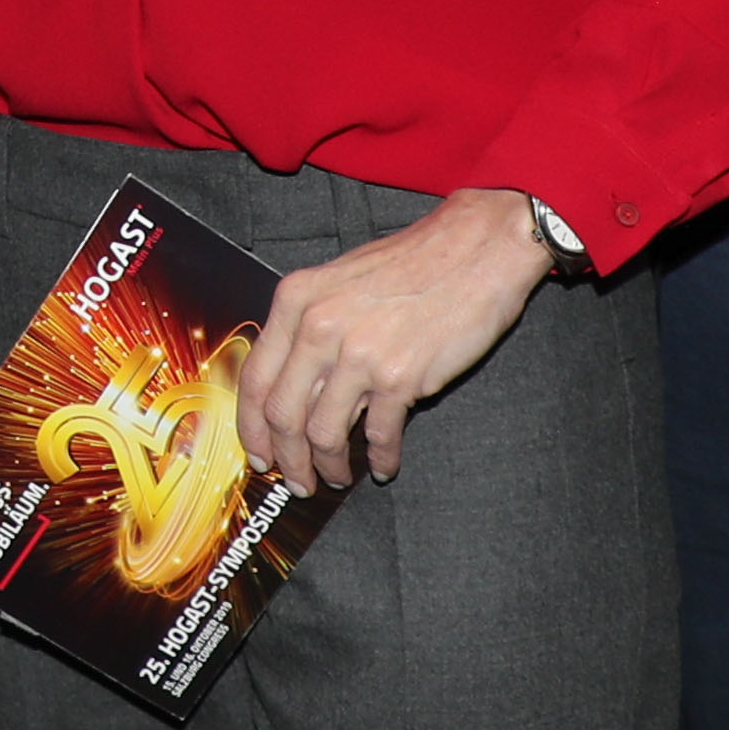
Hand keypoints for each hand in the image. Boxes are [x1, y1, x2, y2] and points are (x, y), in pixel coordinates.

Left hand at [237, 191, 558, 491]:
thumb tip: (293, 386)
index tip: (260, 454)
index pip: (255, 380)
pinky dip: (380, 458)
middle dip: (287, 459)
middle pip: (283, 416)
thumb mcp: (340, 281)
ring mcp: (359, 354)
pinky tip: (383, 466)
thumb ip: (310, 327)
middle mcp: (319, 327)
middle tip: (298, 481)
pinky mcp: (401, 377)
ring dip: (329, 466)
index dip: (252, 428)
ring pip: (324, 433)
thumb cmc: (411, 263)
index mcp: (297, 300)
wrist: (476, 248)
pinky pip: (379, 434)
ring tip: (336, 476)